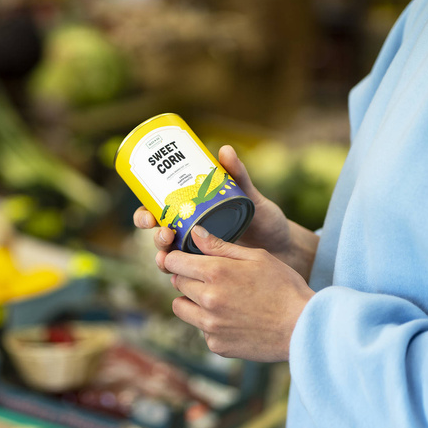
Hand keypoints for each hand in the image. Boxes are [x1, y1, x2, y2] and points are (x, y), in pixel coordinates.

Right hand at [134, 145, 318, 279]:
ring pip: (168, 256)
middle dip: (154, 236)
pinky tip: (179, 278)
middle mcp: (188, 232)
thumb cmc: (264, 218)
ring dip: (162, 257)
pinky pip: (186, 275)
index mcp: (191, 211)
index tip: (150, 216)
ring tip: (169, 257)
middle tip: (165, 233)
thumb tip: (225, 149)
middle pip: (158, 234)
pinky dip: (178, 276)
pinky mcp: (207, 271)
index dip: (144, 215)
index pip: (158, 211)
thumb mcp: (250, 196)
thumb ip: (238, 175)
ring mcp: (197, 253)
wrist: (283, 247)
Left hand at [162, 225, 314, 361]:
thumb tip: (194, 232)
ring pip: (181, 308)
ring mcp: (210, 326)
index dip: (177, 257)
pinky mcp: (216, 345)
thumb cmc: (283, 286)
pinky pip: (200, 329)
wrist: (303, 327)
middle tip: (209, 277)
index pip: (173, 261)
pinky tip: (232, 318)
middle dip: (187, 276)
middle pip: (176, 283)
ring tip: (216, 298)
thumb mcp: (256, 257)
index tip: (184, 258)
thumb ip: (220, 245)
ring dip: (191, 300)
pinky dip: (209, 323)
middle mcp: (207, 300)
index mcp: (215, 273)